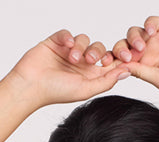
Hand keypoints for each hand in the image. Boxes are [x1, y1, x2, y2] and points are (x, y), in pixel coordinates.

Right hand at [10, 29, 130, 106]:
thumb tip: (127, 72)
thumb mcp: (86, 89)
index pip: (110, 63)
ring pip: (85, 39)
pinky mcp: (56, 42)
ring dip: (81, 46)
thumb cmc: (56, 92)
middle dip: (97, 52)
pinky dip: (69, 36)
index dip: (119, 58)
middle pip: (100, 49)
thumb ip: (106, 81)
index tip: (126, 56)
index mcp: (91, 76)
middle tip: (90, 60)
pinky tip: (67, 45)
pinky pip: (68, 33)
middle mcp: (81, 63)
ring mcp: (69, 52)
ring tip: (71, 57)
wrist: (31, 85)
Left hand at [109, 15, 158, 91]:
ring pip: (134, 33)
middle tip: (129, 57)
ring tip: (143, 47)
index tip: (106, 64)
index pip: (121, 63)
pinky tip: (152, 31)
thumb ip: (141, 72)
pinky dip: (148, 24)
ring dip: (133, 38)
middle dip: (120, 50)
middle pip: (123, 46)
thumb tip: (121, 68)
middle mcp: (147, 54)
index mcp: (143, 68)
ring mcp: (156, 40)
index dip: (112, 62)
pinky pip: (150, 21)